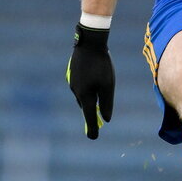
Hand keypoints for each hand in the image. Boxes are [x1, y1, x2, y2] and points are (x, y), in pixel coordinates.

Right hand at [66, 24, 114, 138]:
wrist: (89, 42)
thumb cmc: (101, 64)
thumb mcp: (108, 85)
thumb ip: (106, 103)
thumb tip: (105, 119)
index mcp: (85, 96)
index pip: (89, 116)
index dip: (92, 128)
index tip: (93, 138)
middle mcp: (76, 91)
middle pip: (86, 107)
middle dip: (91, 115)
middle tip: (95, 127)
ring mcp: (73, 82)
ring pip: (84, 97)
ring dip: (90, 101)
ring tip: (96, 107)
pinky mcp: (73, 74)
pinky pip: (81, 88)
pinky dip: (88, 91)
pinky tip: (93, 86)